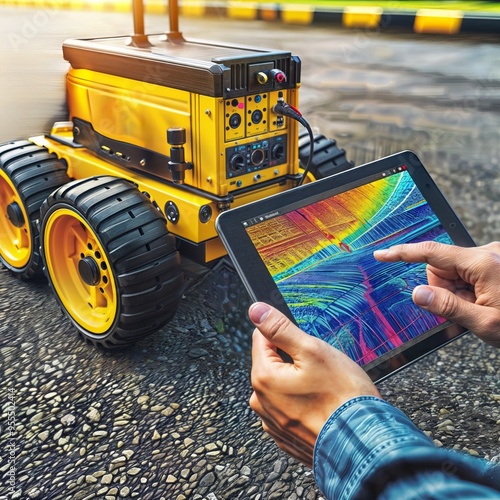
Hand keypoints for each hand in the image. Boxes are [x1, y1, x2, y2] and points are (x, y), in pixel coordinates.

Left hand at [248, 302, 379, 467]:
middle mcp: (262, 403)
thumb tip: (256, 311)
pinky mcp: (287, 437)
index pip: (261, 339)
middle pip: (271, 363)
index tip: (304, 344)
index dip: (285, 336)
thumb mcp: (312, 350)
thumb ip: (280, 328)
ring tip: (324, 391)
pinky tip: (322, 407)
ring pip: (281, 386)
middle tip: (320, 370)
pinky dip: (303, 404)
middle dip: (293, 360)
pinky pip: (290, 408)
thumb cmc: (343, 398)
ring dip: (298, 383)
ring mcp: (274, 423)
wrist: (364, 445)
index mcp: (263, 378)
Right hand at [374, 241, 499, 346]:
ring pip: (455, 272)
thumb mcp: (485, 324)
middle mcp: (487, 253)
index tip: (382, 254)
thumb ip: (447, 307)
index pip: (430, 253)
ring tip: (481, 309)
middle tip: (465, 311)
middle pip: (442, 267)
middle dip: (444, 289)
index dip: (402, 254)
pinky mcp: (496, 263)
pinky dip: (469, 290)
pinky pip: (468, 273)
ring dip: (458, 292)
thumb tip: (417, 294)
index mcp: (482, 263)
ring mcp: (493, 257)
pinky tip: (486, 303)